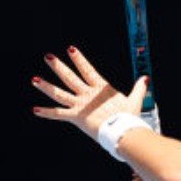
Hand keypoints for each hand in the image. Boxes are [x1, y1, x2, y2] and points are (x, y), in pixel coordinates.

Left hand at [31, 46, 148, 139]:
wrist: (124, 130)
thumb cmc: (130, 117)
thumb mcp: (135, 100)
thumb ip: (139, 88)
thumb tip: (146, 78)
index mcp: (101, 88)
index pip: (88, 70)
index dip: (79, 59)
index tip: (71, 49)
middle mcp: (88, 94)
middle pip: (69, 77)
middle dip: (58, 66)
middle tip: (48, 56)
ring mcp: (81, 104)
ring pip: (59, 93)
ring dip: (46, 86)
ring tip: (34, 79)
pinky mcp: (77, 117)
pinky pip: (59, 114)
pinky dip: (47, 113)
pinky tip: (35, 110)